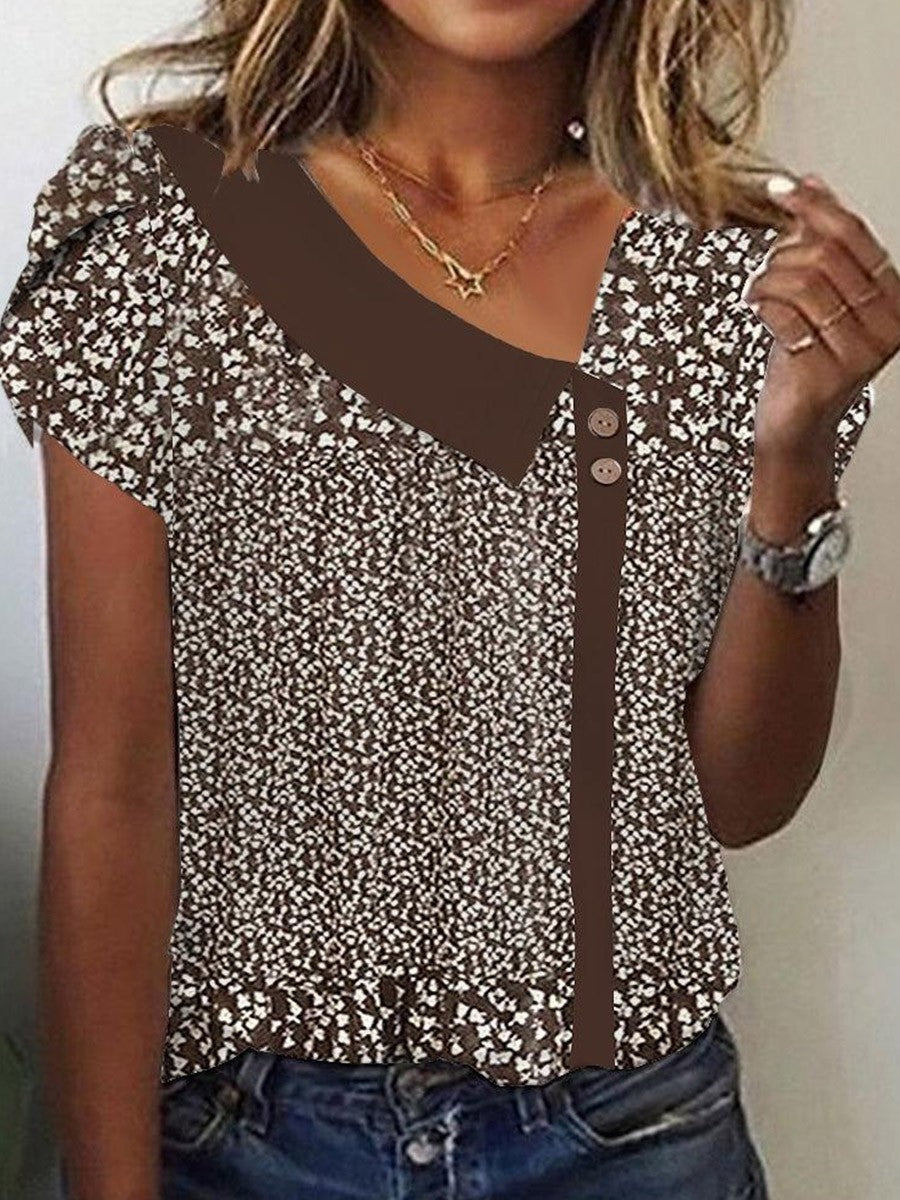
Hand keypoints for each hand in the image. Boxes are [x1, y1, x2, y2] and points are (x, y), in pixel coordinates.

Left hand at [743, 172, 898, 457]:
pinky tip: (758, 310)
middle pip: (826, 256)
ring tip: (759, 293)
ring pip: (803, 283)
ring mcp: (862, 351)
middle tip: (766, 271)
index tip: (781, 188)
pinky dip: (762, 306)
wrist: (796, 423)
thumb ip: (818, 241)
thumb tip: (811, 183)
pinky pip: (785, 316)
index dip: (813, 206)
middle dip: (782, 255)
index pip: (854, 235)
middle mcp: (888, 324)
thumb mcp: (818, 294)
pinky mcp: (829, 373)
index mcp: (893, 297)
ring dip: (767, 281)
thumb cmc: (806, 359)